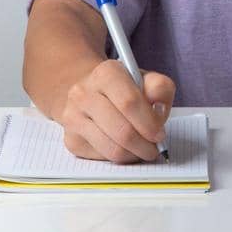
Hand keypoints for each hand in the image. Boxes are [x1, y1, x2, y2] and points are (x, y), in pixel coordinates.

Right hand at [57, 59, 175, 162]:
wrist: (91, 94)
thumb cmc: (123, 90)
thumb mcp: (146, 81)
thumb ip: (159, 88)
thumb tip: (159, 108)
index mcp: (105, 73)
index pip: (129, 103)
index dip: (150, 123)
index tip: (160, 134)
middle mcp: (83, 93)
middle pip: (122, 131)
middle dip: (145, 145)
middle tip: (155, 148)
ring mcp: (73, 117)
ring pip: (112, 149)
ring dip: (134, 155)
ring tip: (142, 149)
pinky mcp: (71, 139)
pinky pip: (102, 158)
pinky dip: (119, 158)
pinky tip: (123, 147)